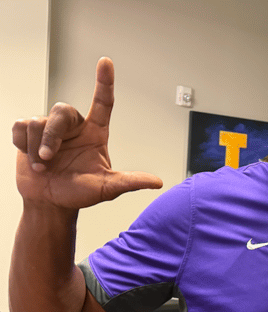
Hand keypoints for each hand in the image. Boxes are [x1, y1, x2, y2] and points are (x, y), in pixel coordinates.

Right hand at [12, 57, 161, 209]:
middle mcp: (73, 127)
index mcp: (95, 133)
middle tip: (48, 158)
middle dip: (51, 135)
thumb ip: (130, 181)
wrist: (50, 202)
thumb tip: (157, 182)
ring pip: (37, 122)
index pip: (103, 102)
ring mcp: (50, 129)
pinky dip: (23, 146)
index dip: (104, 82)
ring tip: (43, 166)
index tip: (105, 62)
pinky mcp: (27, 134)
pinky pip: (19, 127)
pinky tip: (30, 158)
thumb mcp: (107, 187)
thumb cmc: (79, 193)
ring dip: (36, 148)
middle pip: (61, 110)